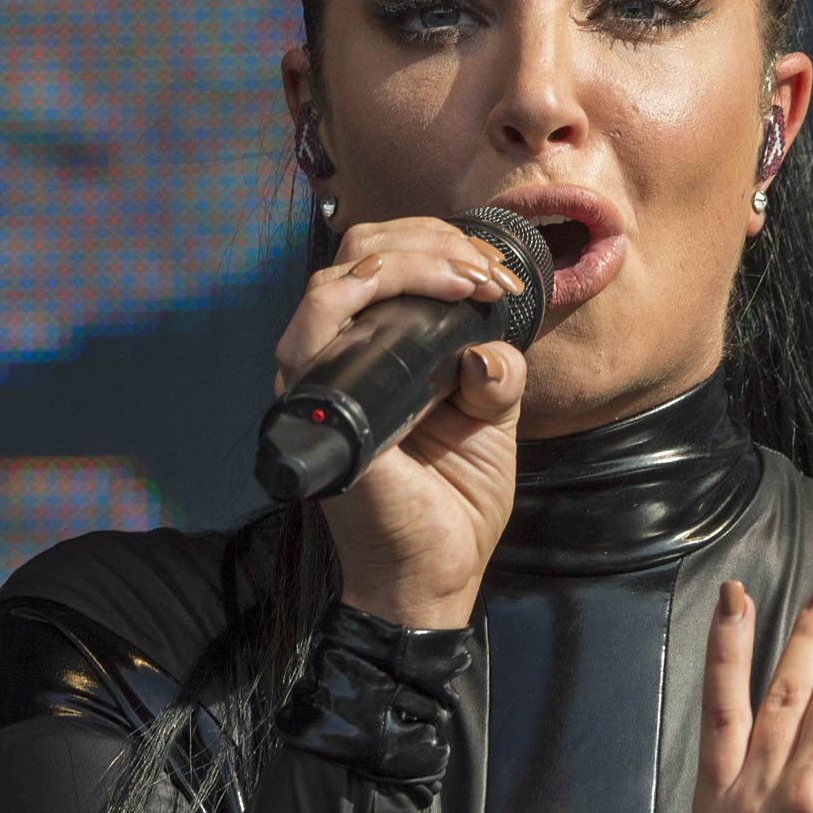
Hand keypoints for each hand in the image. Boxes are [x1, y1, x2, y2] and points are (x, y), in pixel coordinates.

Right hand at [271, 217, 528, 628]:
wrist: (439, 570)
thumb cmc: (454, 500)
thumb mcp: (490, 416)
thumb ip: (494, 369)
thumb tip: (487, 340)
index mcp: (373, 356)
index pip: (381, 264)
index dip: (439, 247)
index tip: (498, 273)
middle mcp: (336, 361)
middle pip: (357, 254)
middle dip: (431, 241)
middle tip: (487, 272)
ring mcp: (318, 383)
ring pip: (339, 276)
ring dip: (415, 259)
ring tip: (471, 278)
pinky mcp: (314, 406)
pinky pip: (317, 326)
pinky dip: (377, 291)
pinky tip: (441, 295)